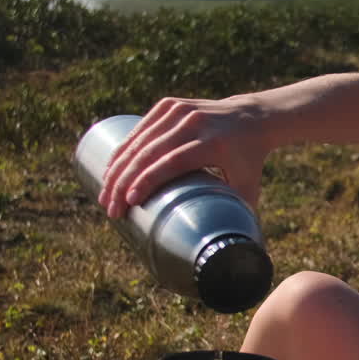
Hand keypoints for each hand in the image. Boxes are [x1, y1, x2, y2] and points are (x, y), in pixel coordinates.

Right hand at [100, 95, 271, 217]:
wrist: (254, 118)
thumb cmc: (250, 161)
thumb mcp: (249, 187)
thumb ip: (239, 217)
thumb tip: (229, 255)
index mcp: (215, 143)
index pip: (173, 161)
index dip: (148, 180)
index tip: (129, 201)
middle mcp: (196, 123)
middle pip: (150, 152)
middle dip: (124, 181)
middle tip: (110, 208)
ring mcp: (181, 110)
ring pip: (141, 139)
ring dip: (117, 167)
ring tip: (105, 194)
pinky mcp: (171, 104)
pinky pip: (141, 127)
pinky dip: (124, 147)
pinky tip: (110, 167)